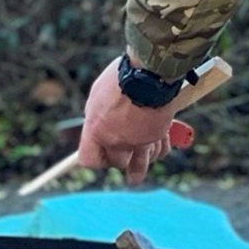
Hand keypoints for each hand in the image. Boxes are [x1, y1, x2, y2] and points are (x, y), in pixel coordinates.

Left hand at [78, 57, 181, 183]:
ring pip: (140, 165)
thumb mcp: (98, 96)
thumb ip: (98, 117)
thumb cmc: (121, 77)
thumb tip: (99, 127)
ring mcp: (139, 140)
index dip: (95, 160)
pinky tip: (157, 150)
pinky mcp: (158, 135)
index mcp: (96, 130)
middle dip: (119, 160)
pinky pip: (159, 151)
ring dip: (139, 168)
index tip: (100, 158)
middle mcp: (116, 140)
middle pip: (117, 163)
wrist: (150, 71)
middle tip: (121, 156)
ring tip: (135, 177)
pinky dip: (159, 150)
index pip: (89, 160)